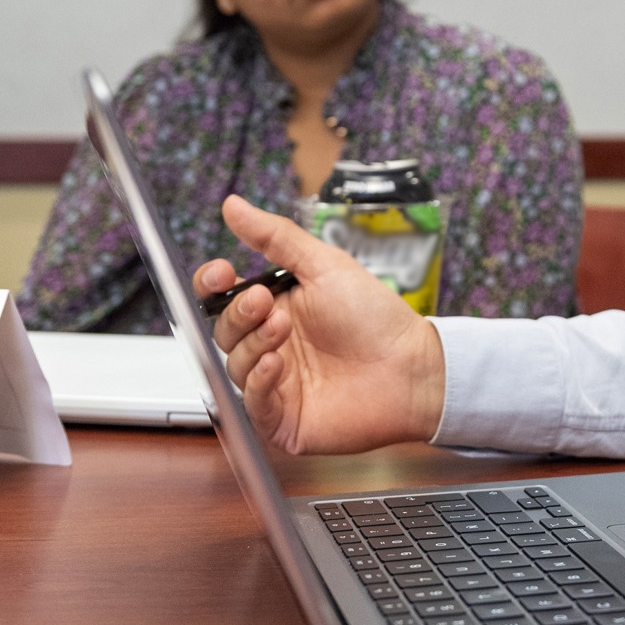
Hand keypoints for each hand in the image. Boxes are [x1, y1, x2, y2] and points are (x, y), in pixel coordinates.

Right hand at [193, 194, 446, 454]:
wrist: (411, 366)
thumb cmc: (376, 317)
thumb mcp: (324, 266)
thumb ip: (275, 238)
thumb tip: (233, 206)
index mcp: (275, 307)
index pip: (223, 297)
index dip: (212, 285)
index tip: (220, 273)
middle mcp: (270, 344)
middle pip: (224, 330)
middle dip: (238, 313)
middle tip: (264, 301)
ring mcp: (275, 382)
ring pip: (234, 365)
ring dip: (253, 343)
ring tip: (283, 328)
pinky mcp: (283, 418)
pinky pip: (252, 404)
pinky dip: (258, 382)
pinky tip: (275, 364)